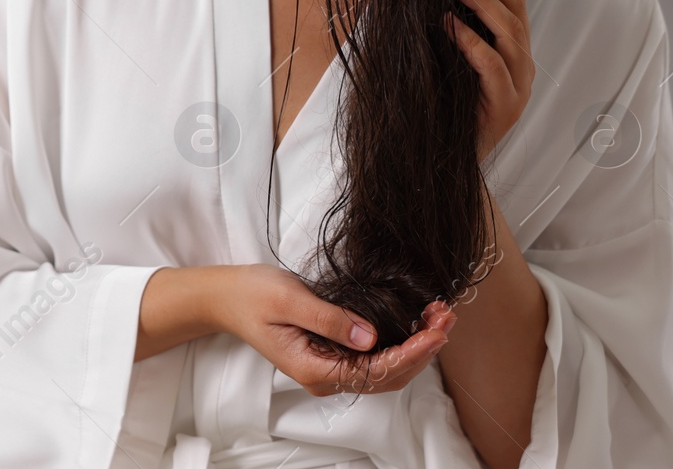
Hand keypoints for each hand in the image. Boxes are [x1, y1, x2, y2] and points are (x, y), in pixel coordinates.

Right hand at [215, 266, 454, 396]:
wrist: (226, 298)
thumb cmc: (252, 296)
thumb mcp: (290, 300)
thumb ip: (330, 319)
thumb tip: (370, 336)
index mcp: (314, 369)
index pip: (376, 370)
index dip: (412, 352)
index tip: (436, 331)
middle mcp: (325, 376)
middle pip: (388, 376)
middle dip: (423, 350)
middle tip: (447, 318)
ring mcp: (329, 368)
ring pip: (385, 369)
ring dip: (415, 347)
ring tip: (438, 319)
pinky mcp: (331, 354)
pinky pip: (373, 359)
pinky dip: (399, 343)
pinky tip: (414, 325)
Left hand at [445, 0, 533, 161]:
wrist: (446, 157)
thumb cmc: (445, 101)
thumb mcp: (449, 52)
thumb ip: (454, 19)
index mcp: (514, 44)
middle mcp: (523, 59)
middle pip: (515, 5)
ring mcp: (519, 83)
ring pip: (510, 31)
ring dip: (482, 1)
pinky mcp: (506, 105)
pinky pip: (492, 67)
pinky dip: (471, 42)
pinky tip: (449, 24)